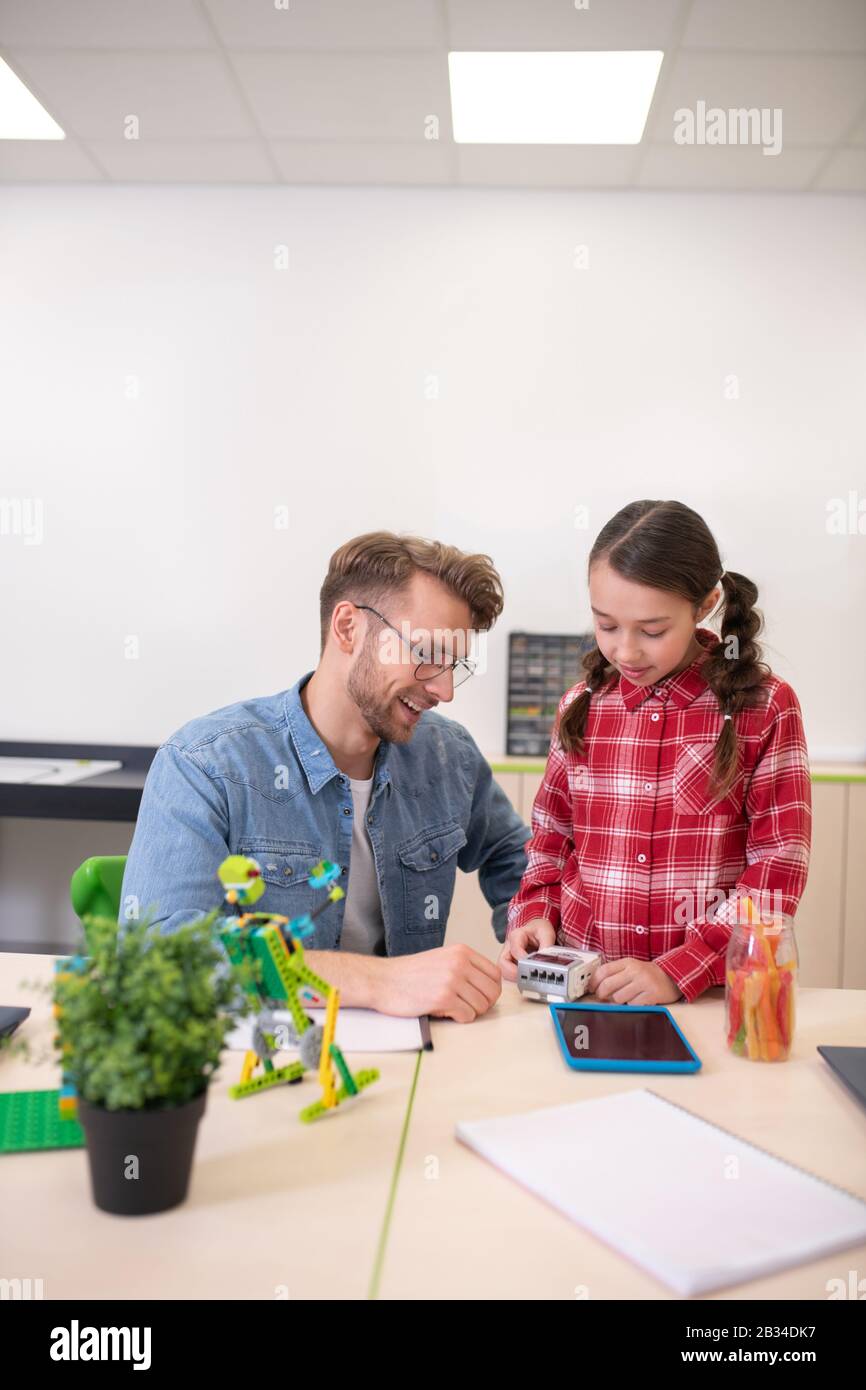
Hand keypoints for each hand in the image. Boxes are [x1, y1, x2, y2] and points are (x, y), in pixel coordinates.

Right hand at [378, 943, 501, 1023]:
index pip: (495, 973)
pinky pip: (467, 1015)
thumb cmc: (409, 973)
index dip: (491, 989)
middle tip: (468, 1006)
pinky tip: (445, 1012)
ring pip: (481, 1006)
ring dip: (470, 1012)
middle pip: (492, 991)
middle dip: (483, 1004)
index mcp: (461, 952)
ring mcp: (452, 980)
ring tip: (452, 1008)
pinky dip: (459, 1018)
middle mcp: (459, 963)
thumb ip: (464, 966)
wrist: (382, 980)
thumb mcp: (441, 958)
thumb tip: (487, 984)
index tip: (481, 996)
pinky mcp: (443, 998)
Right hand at [498, 918, 556, 981]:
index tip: (533, 966)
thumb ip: (546, 946)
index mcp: (516, 936)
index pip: (515, 950)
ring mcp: (508, 956)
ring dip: (514, 978)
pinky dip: (517, 979)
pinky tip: (528, 979)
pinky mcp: (511, 964)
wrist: (538, 931)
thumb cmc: (539, 930)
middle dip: (513, 973)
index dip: (523, 960)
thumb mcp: (546, 933)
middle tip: (527, 978)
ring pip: (504, 971)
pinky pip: (510, 975)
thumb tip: (546, 961)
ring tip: (529, 980)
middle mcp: (509, 947)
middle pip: (502, 963)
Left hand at [590, 958, 680, 1005]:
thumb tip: (596, 986)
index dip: (593, 981)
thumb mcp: (631, 967)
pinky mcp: (652, 994)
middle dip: (602, 994)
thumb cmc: (647, 974)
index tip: (591, 989)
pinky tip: (638, 1000)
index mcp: (628, 962)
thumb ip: (616, 973)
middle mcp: (635, 970)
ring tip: (627, 996)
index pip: (604, 970)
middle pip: (608, 985)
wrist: (672, 976)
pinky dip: (633, 1005)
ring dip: (620, 1001)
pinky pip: (633, 1004)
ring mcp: (644, 982)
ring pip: (619, 998)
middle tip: (603, 997)